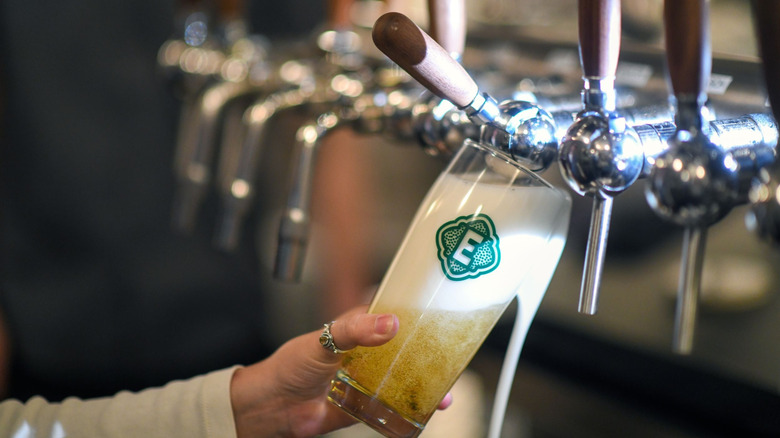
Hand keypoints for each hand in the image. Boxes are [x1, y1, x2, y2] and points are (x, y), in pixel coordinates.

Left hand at [229, 307, 452, 437]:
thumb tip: (390, 323)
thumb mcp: (324, 338)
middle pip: (407, 348)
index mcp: (359, 326)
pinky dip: (410, 408)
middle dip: (431, 354)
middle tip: (453, 358)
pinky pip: (393, 405)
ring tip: (445, 391)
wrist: (273, 406)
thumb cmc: (291, 365)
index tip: (444, 312)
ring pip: (405, 378)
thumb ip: (356, 331)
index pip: (394, 312)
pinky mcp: (367, 403)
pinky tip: (426, 410)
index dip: (418, 313)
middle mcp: (369, 351)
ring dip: (426, 384)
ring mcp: (370, 377)